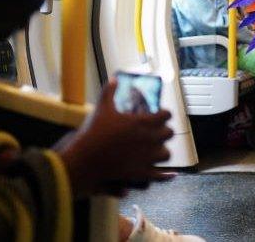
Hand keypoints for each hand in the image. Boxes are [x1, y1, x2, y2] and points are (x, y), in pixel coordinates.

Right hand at [58, 80, 174, 197]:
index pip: (165, 115)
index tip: (162, 115)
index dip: (164, 115)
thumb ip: (109, 92)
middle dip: (164, 132)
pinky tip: (171, 174)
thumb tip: (114, 79)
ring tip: (157, 150)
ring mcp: (146, 158)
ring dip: (163, 150)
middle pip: (168, 134)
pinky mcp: (141, 174)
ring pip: (166, 154)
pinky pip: (159, 175)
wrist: (84, 160)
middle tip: (159, 131)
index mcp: (142, 122)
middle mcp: (149, 139)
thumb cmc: (93, 133)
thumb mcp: (101, 109)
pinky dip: (166, 175)